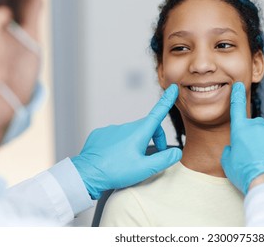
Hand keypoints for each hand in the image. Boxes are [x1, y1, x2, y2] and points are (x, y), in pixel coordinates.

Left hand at [71, 84, 181, 198]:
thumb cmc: (116, 171)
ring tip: (130, 162)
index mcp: (139, 132)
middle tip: (152, 158)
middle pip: (147, 128)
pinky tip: (115, 158)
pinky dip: (120, 145)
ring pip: (131, 134)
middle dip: (154, 139)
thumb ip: (163, 159)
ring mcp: (112, 129)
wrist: (86, 174)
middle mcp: (126, 127)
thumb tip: (177, 152)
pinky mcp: (100, 135)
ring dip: (136, 144)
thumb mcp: (145, 168)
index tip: (173, 88)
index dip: (167, 101)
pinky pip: (115, 137)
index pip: (158, 113)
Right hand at [221, 82, 263, 194]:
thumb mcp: (228, 163)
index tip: (238, 85)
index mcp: (241, 131)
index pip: (237, 109)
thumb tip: (233, 147)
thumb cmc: (246, 174)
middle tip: (257, 153)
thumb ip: (229, 150)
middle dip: (257, 135)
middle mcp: (257, 127)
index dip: (237, 96)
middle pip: (257, 126)